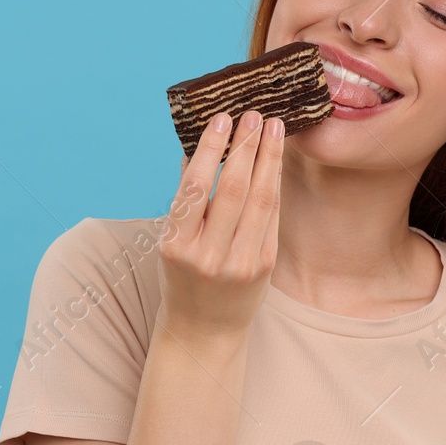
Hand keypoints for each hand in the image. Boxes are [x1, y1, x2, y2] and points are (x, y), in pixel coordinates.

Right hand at [154, 109, 283, 342]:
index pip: (195, 188)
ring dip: (267, 159)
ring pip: (259, 200)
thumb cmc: (182, 277)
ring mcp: (239, 263)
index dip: (210, 151)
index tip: (222, 119)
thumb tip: (195, 147)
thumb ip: (185, 199)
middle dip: (246, 147)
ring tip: (272, 128)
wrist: (203, 330)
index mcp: (177, 246)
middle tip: (254, 113)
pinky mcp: (264, 266)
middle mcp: (208, 256)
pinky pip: (270, 217)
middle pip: (233, 190)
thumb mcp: (172, 241)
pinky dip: (272, 184)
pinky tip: (274, 161)